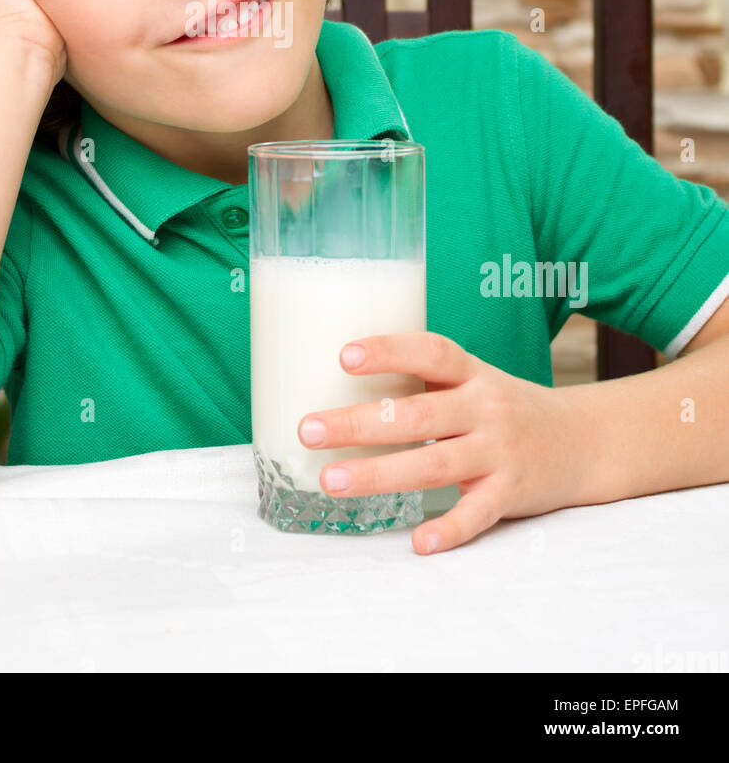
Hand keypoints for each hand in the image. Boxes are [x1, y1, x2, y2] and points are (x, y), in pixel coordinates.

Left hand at [297, 331, 582, 554]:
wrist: (583, 442)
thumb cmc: (507, 409)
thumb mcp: (475, 381)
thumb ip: (424, 383)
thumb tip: (341, 383)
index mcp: (473, 375)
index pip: (431, 353)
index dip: (389, 351)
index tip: (343, 356)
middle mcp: (486, 409)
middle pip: (417, 415)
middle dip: (359, 423)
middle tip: (308, 429)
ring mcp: (500, 453)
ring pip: (435, 465)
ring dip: (380, 475)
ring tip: (331, 480)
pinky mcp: (511, 494)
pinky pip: (476, 515)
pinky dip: (449, 529)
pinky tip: (418, 541)